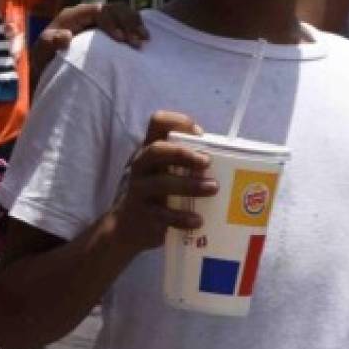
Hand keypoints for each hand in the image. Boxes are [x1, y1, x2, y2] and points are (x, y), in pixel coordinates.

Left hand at [31, 2, 149, 86]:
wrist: (48, 63)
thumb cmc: (45, 57)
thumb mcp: (43, 51)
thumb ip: (51, 43)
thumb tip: (66, 35)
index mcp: (73, 15)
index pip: (98, 11)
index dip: (111, 22)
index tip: (120, 39)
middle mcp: (87, 12)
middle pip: (114, 8)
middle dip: (127, 23)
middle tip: (136, 42)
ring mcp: (98, 18)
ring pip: (123, 11)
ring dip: (135, 23)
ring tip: (144, 39)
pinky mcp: (106, 26)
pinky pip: (125, 19)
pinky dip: (136, 26)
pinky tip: (144, 38)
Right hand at [110, 111, 215, 253]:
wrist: (127, 226)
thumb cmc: (155, 193)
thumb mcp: (162, 171)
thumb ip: (182, 161)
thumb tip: (221, 157)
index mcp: (149, 150)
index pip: (157, 122)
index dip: (178, 122)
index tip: (199, 134)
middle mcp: (141, 165)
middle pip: (156, 150)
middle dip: (183, 154)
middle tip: (207, 162)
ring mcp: (139, 190)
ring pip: (162, 182)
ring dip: (190, 184)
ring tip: (213, 188)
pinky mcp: (144, 214)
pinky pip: (163, 215)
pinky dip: (182, 217)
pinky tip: (197, 220)